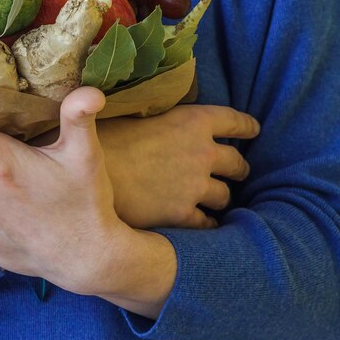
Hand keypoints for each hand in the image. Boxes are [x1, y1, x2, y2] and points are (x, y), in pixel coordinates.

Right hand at [98, 105, 258, 228]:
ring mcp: (195, 187)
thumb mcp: (136, 115)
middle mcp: (202, 154)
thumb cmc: (102, 139)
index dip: (246, 126)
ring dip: (220, 198)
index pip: (233, 121)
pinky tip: (199, 224)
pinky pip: (207, 224)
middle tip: (235, 172)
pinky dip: (205, 223)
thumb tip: (163, 120)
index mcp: (191, 121)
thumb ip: (161, 120)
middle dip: (238, 168)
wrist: (86, 177)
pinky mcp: (183, 215)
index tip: (253, 130)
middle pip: (236, 163)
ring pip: (224, 196)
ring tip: (213, 202)